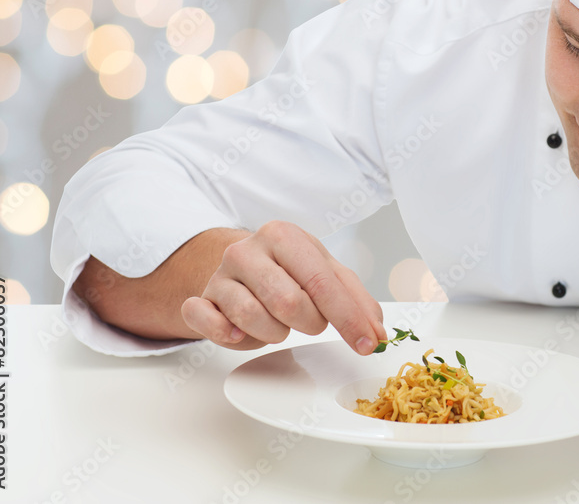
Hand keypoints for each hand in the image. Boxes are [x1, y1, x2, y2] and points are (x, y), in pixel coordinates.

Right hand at [181, 221, 385, 353]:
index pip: (322, 282)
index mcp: (284, 236)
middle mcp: (248, 250)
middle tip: (310, 320)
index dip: (348, 318)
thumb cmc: (290, 270)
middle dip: (310, 323)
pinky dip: (223, 333)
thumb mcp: (327, 273)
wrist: (242, 265)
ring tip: (279, 322)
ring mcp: (221, 274)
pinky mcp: (202, 298)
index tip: (366, 343)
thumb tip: (377, 333)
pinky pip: (204, 320)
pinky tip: (237, 332)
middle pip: (288, 303)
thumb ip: (356, 301)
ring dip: (275, 334)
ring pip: (252, 318)